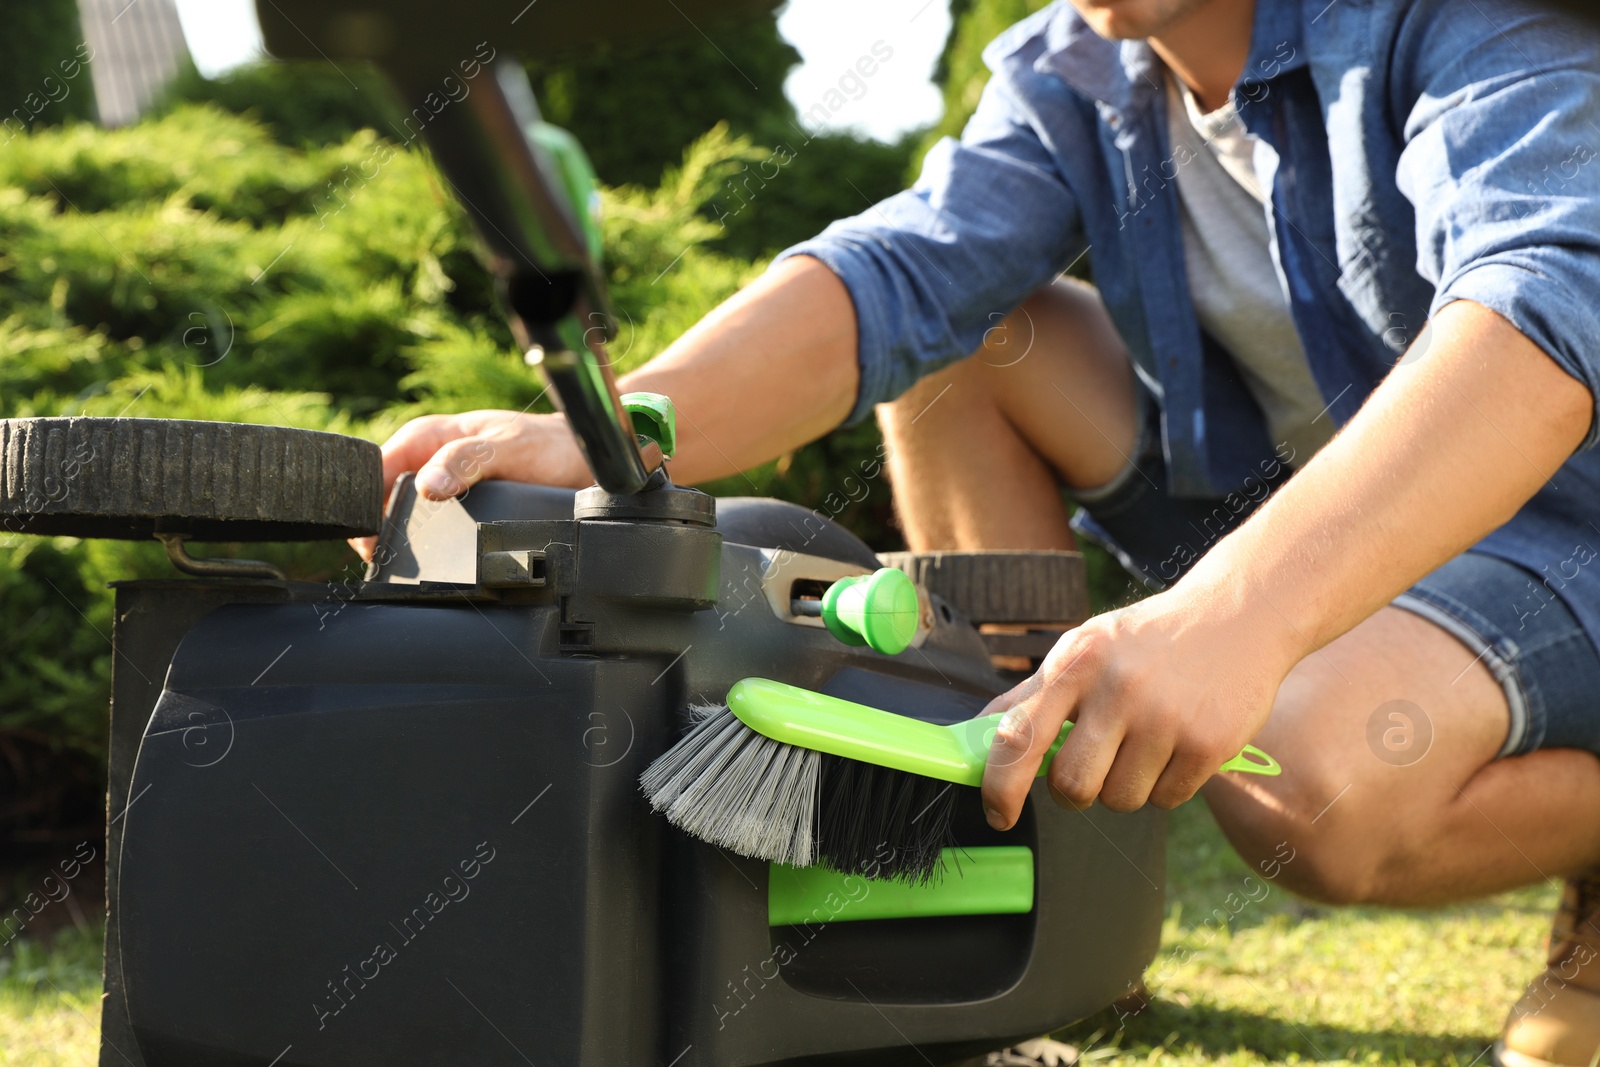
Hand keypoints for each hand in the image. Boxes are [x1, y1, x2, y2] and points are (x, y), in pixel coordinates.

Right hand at [349, 410, 589, 559]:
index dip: (366, 501)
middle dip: (381, 527)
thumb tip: (428, 485)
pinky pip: (430, 531)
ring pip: (404, 519)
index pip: (376, 469)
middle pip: (383, 500)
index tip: (370, 533)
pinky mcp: (458, 510)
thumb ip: (467, 461)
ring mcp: (441, 487)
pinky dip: (426, 547)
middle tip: (386, 558)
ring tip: (403, 566)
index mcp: (428, 437)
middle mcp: (429, 461)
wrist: (581, 461)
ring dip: (402, 540)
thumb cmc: (547, 445)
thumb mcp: (507, 448)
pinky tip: (430, 564)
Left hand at [979, 581, 1302, 824]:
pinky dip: (1167, 784)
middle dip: (1075, 791)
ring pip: (1120, 799)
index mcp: (1076, 662)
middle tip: (1093, 766)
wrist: (1238, 616)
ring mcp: (1166, 717)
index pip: (1018, 736)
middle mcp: (1118, 689)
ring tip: (1144, 742)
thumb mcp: (1085, 647)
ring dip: (1125, 785)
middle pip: (1072, 786)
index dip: (999, 786)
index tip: (998, 813)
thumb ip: (1031, 694)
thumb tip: (976, 733)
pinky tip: (1178, 744)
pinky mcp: (1209, 743)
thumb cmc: (1146, 640)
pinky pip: (1167, 800)